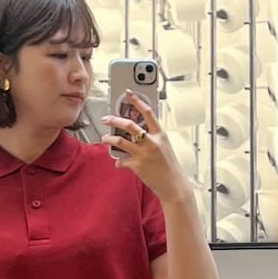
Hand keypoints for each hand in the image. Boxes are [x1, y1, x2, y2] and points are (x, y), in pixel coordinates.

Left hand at [101, 91, 189, 205]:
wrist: (173, 185)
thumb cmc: (169, 167)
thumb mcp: (164, 147)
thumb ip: (152, 138)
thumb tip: (136, 133)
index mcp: (160, 134)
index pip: (147, 112)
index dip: (137, 101)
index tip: (128, 93)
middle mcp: (152, 142)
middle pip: (129, 124)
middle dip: (114, 119)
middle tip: (106, 118)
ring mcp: (143, 153)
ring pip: (120, 140)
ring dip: (109, 138)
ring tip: (104, 138)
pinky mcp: (137, 165)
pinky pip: (121, 160)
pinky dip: (118, 162)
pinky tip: (119, 163)